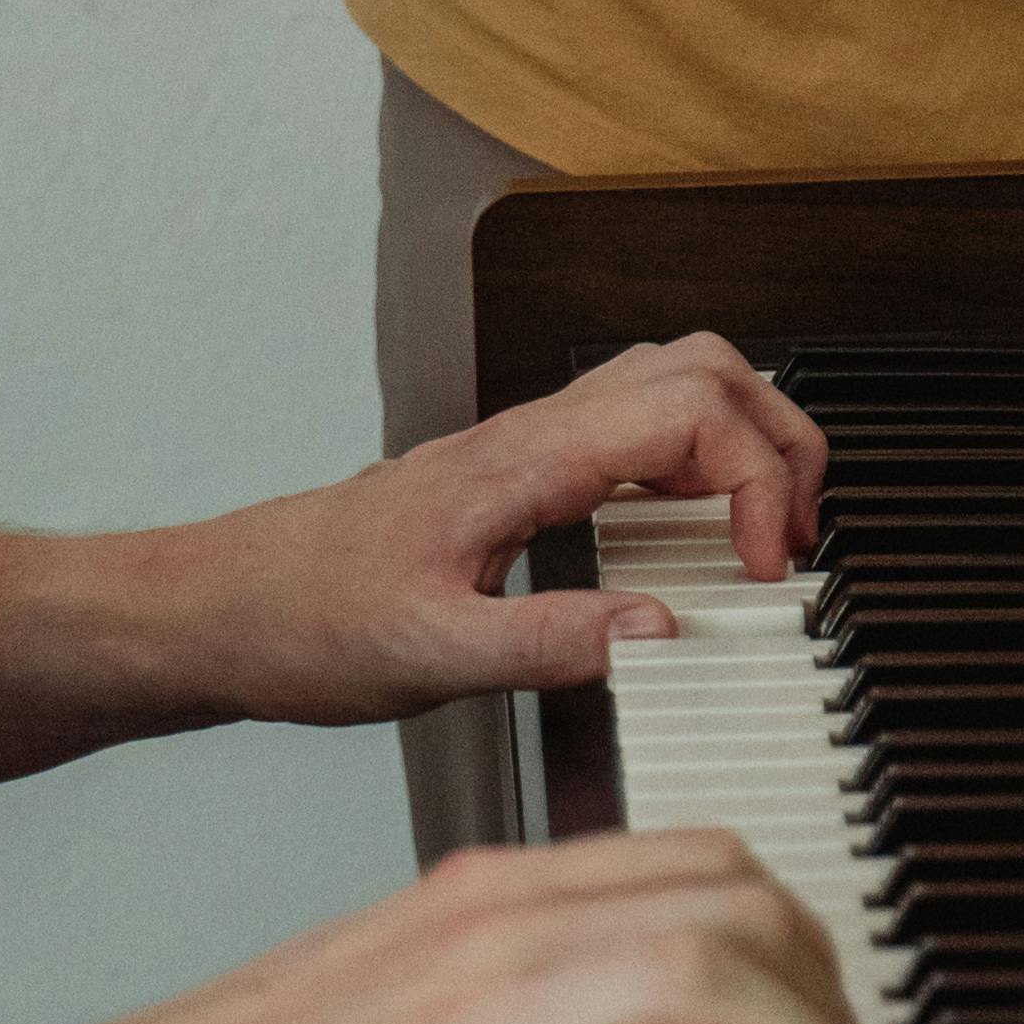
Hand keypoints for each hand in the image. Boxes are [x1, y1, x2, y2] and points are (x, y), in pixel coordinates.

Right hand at [51, 832, 861, 1023]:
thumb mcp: (386, 1007)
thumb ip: (495, 1014)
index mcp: (483, 894)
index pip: (697, 861)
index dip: (793, 937)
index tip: (823, 1021)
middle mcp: (492, 931)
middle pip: (729, 900)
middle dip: (823, 990)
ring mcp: (469, 1017)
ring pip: (697, 976)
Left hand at [175, 338, 828, 729]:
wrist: (226, 607)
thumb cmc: (305, 620)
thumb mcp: (431, 658)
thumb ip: (551, 644)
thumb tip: (660, 632)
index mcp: (522, 462)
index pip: (690, 410)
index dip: (760, 479)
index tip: (768, 573)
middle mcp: (533, 435)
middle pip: (702, 365)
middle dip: (780, 437)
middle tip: (797, 541)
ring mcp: (527, 446)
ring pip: (672, 381)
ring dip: (744, 438)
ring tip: (767, 534)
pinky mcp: (518, 475)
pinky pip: (635, 428)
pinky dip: (697, 463)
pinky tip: (694, 540)